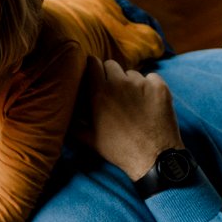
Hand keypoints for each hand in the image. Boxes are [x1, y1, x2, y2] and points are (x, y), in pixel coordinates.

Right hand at [78, 58, 183, 180]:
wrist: (153, 158)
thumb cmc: (118, 150)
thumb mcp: (89, 139)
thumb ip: (73, 123)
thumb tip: (62, 116)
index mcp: (99, 92)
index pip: (93, 63)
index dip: (94, 68)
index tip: (96, 76)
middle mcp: (119, 83)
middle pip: (112, 65)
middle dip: (111, 75)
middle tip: (114, 92)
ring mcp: (141, 83)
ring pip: (132, 74)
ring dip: (130, 83)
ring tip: (133, 103)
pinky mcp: (160, 87)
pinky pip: (151, 78)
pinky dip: (149, 87)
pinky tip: (148, 103)